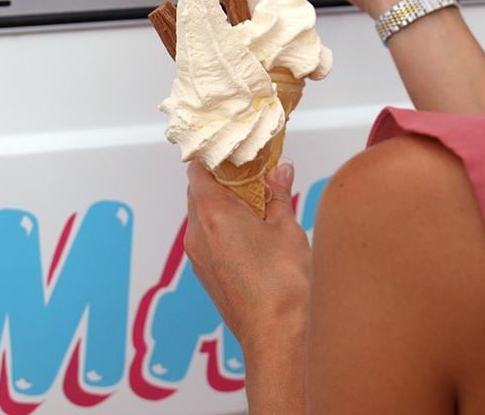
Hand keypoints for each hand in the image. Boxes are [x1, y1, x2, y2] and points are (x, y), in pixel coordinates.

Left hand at [184, 159, 309, 355]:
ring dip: (223, 206)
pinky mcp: (206, 275)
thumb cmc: (283, 286)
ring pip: (202, 217)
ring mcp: (198, 257)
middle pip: (198, 192)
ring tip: (256, 204)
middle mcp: (197, 234)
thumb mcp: (287, 228)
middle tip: (252, 173)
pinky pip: (207, 240)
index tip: (232, 149)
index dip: (214, 156)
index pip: (198, 170)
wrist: (276, 336)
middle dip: (222, 180)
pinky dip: (222, 229)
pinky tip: (251, 233)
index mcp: (212, 213)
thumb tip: (279, 170)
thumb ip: (278, 194)